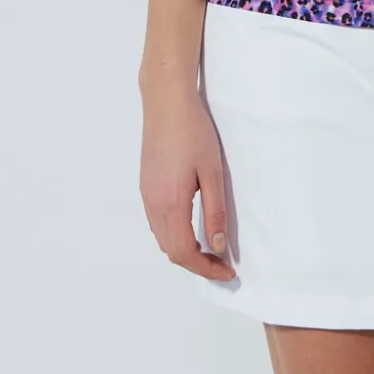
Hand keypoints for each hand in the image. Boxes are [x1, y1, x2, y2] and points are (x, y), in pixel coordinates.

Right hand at [139, 89, 235, 281]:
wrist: (166, 103)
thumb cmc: (192, 132)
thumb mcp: (212, 172)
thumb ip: (214, 211)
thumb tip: (217, 246)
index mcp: (170, 204)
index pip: (185, 253)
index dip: (206, 268)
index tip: (227, 271)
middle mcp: (153, 205)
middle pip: (171, 251)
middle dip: (196, 263)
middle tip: (221, 264)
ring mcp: (146, 195)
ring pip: (162, 238)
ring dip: (183, 250)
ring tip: (208, 249)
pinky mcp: (146, 185)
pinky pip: (157, 223)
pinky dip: (173, 234)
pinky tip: (190, 226)